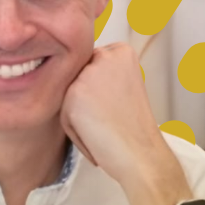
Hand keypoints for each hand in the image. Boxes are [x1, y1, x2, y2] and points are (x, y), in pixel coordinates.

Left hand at [61, 44, 187, 204]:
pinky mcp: (73, 93)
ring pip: (68, 95)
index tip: (114, 107)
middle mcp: (104, 55)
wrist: (141, 153)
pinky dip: (75, 130)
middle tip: (109, 119)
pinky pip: (63, 113)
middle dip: (86, 101)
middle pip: (77, 78)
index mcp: (122, 51)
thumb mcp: (124, 86)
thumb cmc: (133, 127)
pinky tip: (96, 135)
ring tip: (103, 127)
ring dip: (78, 115)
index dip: (99, 91)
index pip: (91, 65)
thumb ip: (102, 74)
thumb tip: (69, 72)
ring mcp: (88, 73)